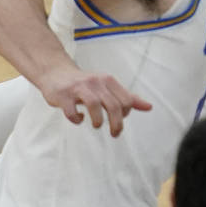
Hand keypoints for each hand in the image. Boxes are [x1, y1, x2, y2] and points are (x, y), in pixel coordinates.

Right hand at [38, 64, 152, 136]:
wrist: (56, 73)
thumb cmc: (87, 84)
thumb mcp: (109, 87)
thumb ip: (128, 97)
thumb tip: (149, 107)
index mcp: (108, 81)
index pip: (126, 100)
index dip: (126, 114)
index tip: (119, 120)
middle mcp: (95, 82)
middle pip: (113, 104)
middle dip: (116, 123)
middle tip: (115, 133)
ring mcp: (78, 88)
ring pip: (94, 104)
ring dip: (98, 120)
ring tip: (97, 125)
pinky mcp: (63, 95)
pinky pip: (71, 110)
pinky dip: (76, 118)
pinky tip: (79, 119)